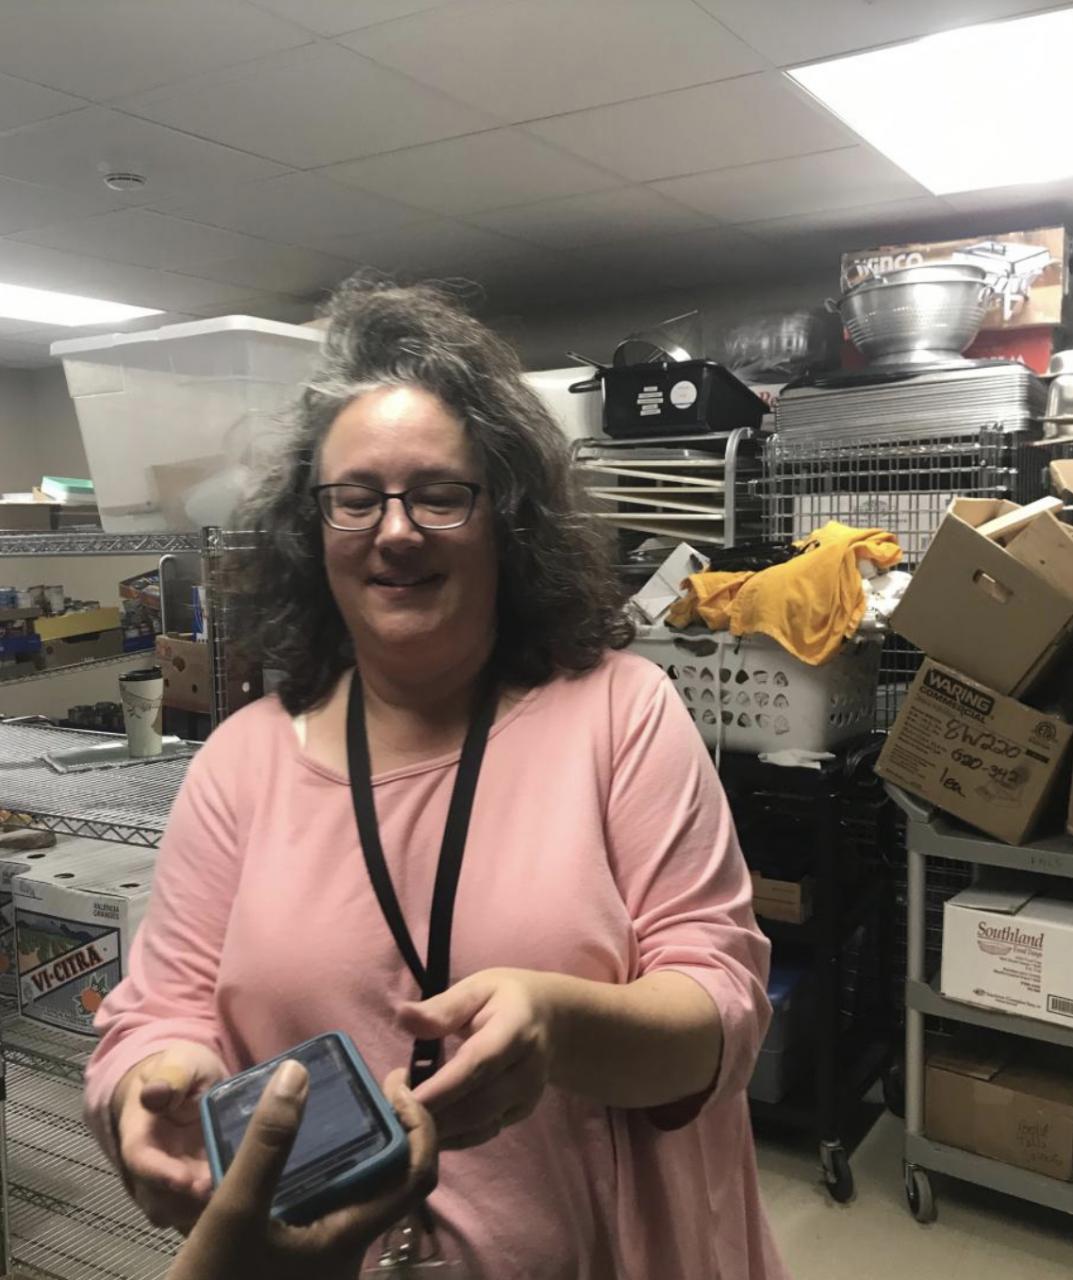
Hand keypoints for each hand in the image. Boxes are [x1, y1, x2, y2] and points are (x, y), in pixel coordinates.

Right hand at [114, 1041, 226, 1232]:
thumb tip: (154, 1094)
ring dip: (203, 1209)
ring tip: (235, 1196)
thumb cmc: (182, 1071)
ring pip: (177, 1212)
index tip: (186, 1181)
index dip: (160, 1174)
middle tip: (220, 1193)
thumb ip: (172, 1076)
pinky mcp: (192, 1191)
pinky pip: (198, 1211)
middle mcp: (149, 1168)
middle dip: (186, 1201)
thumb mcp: (181, 1064)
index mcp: (140, 1134)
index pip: (140, 1161)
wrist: (187, 1084)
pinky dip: (216, 1211)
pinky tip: (244, 1200)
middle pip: (157, 1198)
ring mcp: (170, 1183)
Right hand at [166, 1064, 437, 1279]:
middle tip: (365, 1086)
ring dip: (358, 1148)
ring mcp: (328, 1260)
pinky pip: (333, 1206)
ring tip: (333, 1107)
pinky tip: (296, 1153)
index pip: (418, 1175)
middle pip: (393, 1179)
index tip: (393, 1084)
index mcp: (351, 1237)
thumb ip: (268, 1143)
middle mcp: (350, 1251)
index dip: (420, 1124)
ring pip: (363, 1193)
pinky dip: (329, 1171)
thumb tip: (297, 1074)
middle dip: (388, 1127)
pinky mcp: (304, 1263)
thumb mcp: (234, 1211)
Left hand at [400, 968, 555, 1149]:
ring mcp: (527, 1097)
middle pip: (479, 1104)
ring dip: (438, 1128)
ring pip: (479, 1126)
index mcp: (516, 1028)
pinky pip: (482, 1133)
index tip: (404, 1098)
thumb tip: (403, 1016)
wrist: (553, 1020)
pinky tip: (426, 1124)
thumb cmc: (506, 999)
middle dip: (432, 1113)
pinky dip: (452, 1135)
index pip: (479, 1063)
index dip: (442, 1086)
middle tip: (391, 1108)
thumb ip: (444, 1007)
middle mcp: (528, 1069)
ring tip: (403, 1115)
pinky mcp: (521, 1114)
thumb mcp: (478, 988)